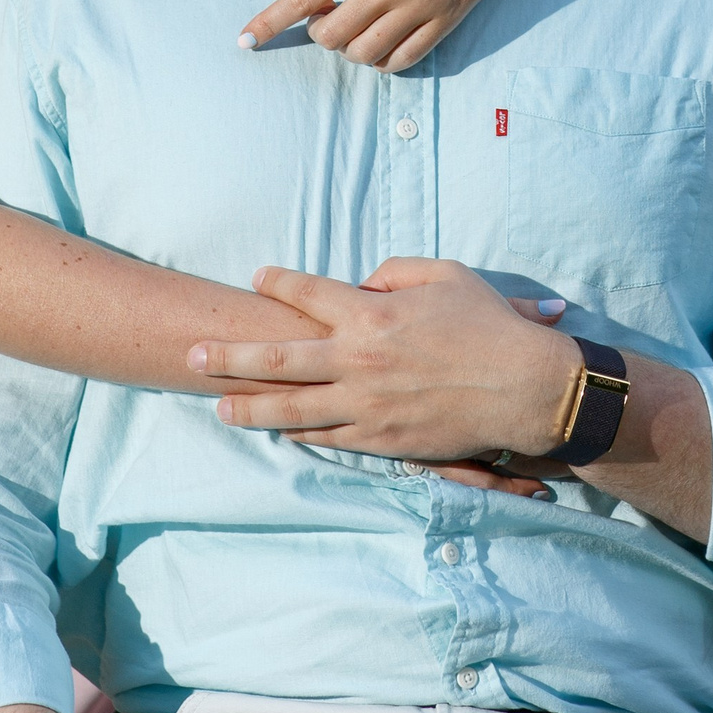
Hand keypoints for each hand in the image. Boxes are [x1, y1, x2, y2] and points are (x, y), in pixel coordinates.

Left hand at [190, 258, 580, 462]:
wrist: (522, 388)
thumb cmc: (489, 325)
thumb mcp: (446, 274)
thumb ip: (396, 271)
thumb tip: (363, 284)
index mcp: (372, 315)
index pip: (308, 293)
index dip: (279, 282)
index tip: (258, 276)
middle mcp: (357, 361)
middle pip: (276, 358)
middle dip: (228, 356)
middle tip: (190, 355)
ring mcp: (365, 406)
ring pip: (291, 408)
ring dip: (249, 405)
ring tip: (216, 404)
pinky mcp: (380, 440)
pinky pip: (328, 436)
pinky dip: (299, 432)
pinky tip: (277, 430)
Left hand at [236, 0, 532, 69]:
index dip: (270, 22)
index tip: (245, 40)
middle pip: (331, 36)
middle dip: (319, 33)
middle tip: (329, 15)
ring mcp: (419, 5)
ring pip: (365, 54)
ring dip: (351, 49)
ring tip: (358, 27)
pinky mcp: (446, 19)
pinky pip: (404, 60)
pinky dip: (384, 60)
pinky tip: (383, 43)